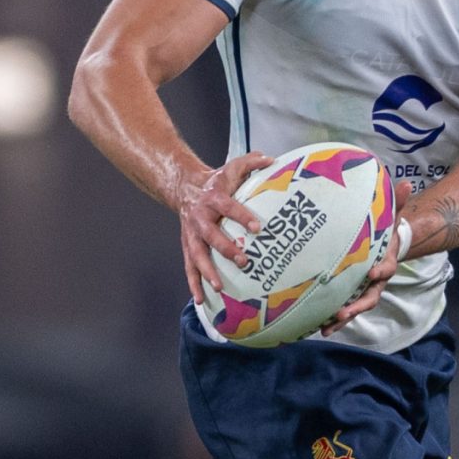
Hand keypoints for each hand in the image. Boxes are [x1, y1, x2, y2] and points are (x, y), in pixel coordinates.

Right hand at [178, 151, 270, 305]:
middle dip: (225, 249)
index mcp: (214, 198)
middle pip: (211, 235)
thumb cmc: (217, 181)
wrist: (185, 187)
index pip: (228, 207)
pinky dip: (194, 283)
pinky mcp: (188, 246)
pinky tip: (201, 299)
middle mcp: (200, 218)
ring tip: (219, 287)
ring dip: (207, 272)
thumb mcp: (232, 166)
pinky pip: (189, 266)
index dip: (241, 216)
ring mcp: (192, 234)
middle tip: (243, 261)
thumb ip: (252, 162)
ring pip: (197, 255)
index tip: (257, 227)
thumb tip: (272, 160)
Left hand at [320, 179, 413, 334]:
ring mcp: (363, 291)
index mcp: (386, 263)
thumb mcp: (392, 217)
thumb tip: (407, 183)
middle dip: (357, 306)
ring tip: (327, 328)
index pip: (387, 269)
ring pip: (355, 308)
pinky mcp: (351, 296)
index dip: (381, 272)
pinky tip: (318, 327)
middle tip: (343, 312)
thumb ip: (398, 203)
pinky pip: (343, 310)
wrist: (385, 247)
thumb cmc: (385, 232)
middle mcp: (376, 282)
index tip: (373, 272)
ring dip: (342, 319)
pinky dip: (332, 320)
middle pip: (370, 298)